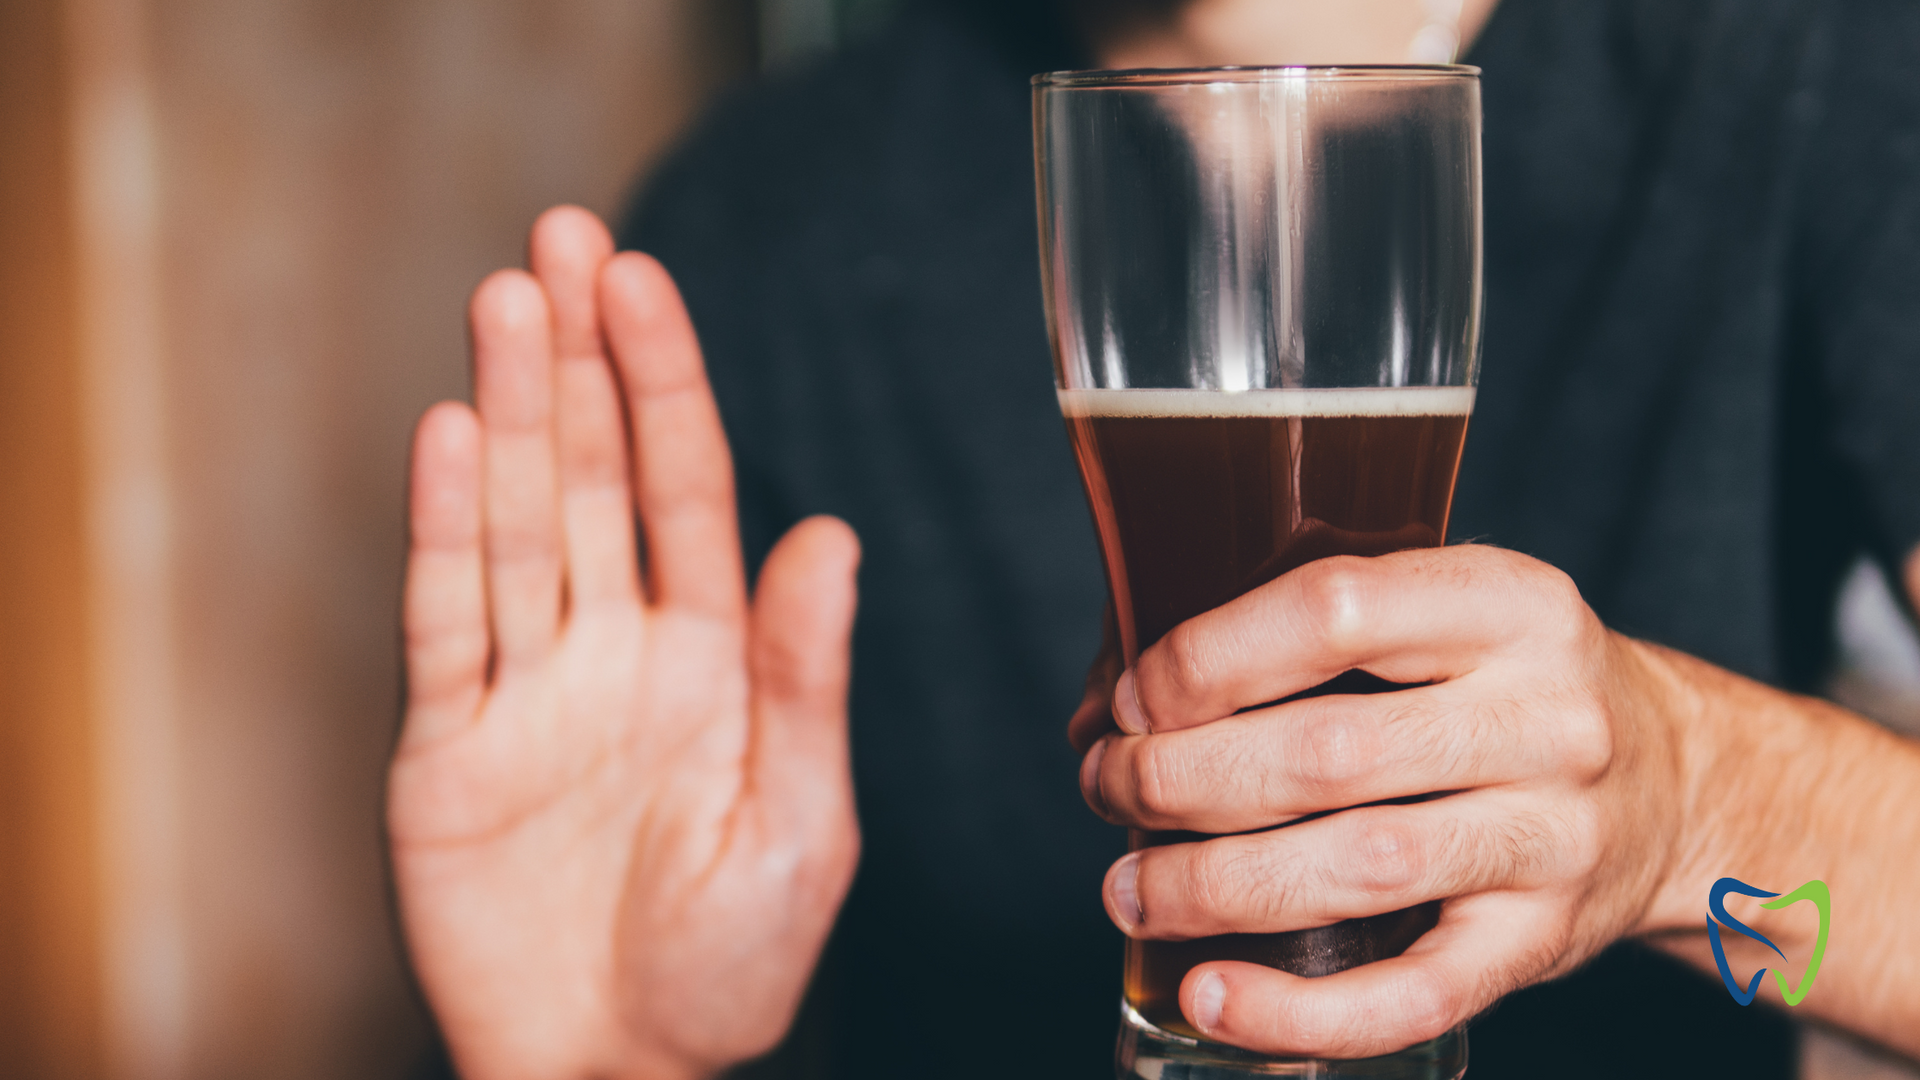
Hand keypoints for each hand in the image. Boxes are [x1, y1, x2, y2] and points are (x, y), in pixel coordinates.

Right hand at [389, 208, 860, 1079]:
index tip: (639, 280)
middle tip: (559, 240)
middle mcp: (615, 647)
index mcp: (710, 654)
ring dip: (509, 414)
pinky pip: (446, 624)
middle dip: (578, 360)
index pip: (686, 488)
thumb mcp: (800, 819)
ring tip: (503, 303)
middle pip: (592, 478)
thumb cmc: (733, 961)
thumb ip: (803, 676)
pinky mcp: (448, 747)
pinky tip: (449, 441)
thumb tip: (829, 534)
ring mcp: (529, 689)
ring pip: (516, 524)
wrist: (624, 1063)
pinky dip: (442, 533)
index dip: (664, 381)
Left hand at [1074, 545, 1691, 1057]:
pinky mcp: (1543, 943)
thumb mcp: (1443, 616)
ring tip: (1130, 889)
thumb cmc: (1502, 689)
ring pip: (1358, 868)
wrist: (1679, 785)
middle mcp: (1547, 715)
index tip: (1134, 699)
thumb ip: (1292, 636)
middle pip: (1326, 752)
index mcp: (1510, 603)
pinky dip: (1300, 1011)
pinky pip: (1415, 993)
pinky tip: (1211, 993)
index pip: (1336, 608)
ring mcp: (1554, 836)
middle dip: (1179, 780)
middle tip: (1109, 789)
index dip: (1207, 658)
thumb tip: (1101, 707)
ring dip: (1211, 886)